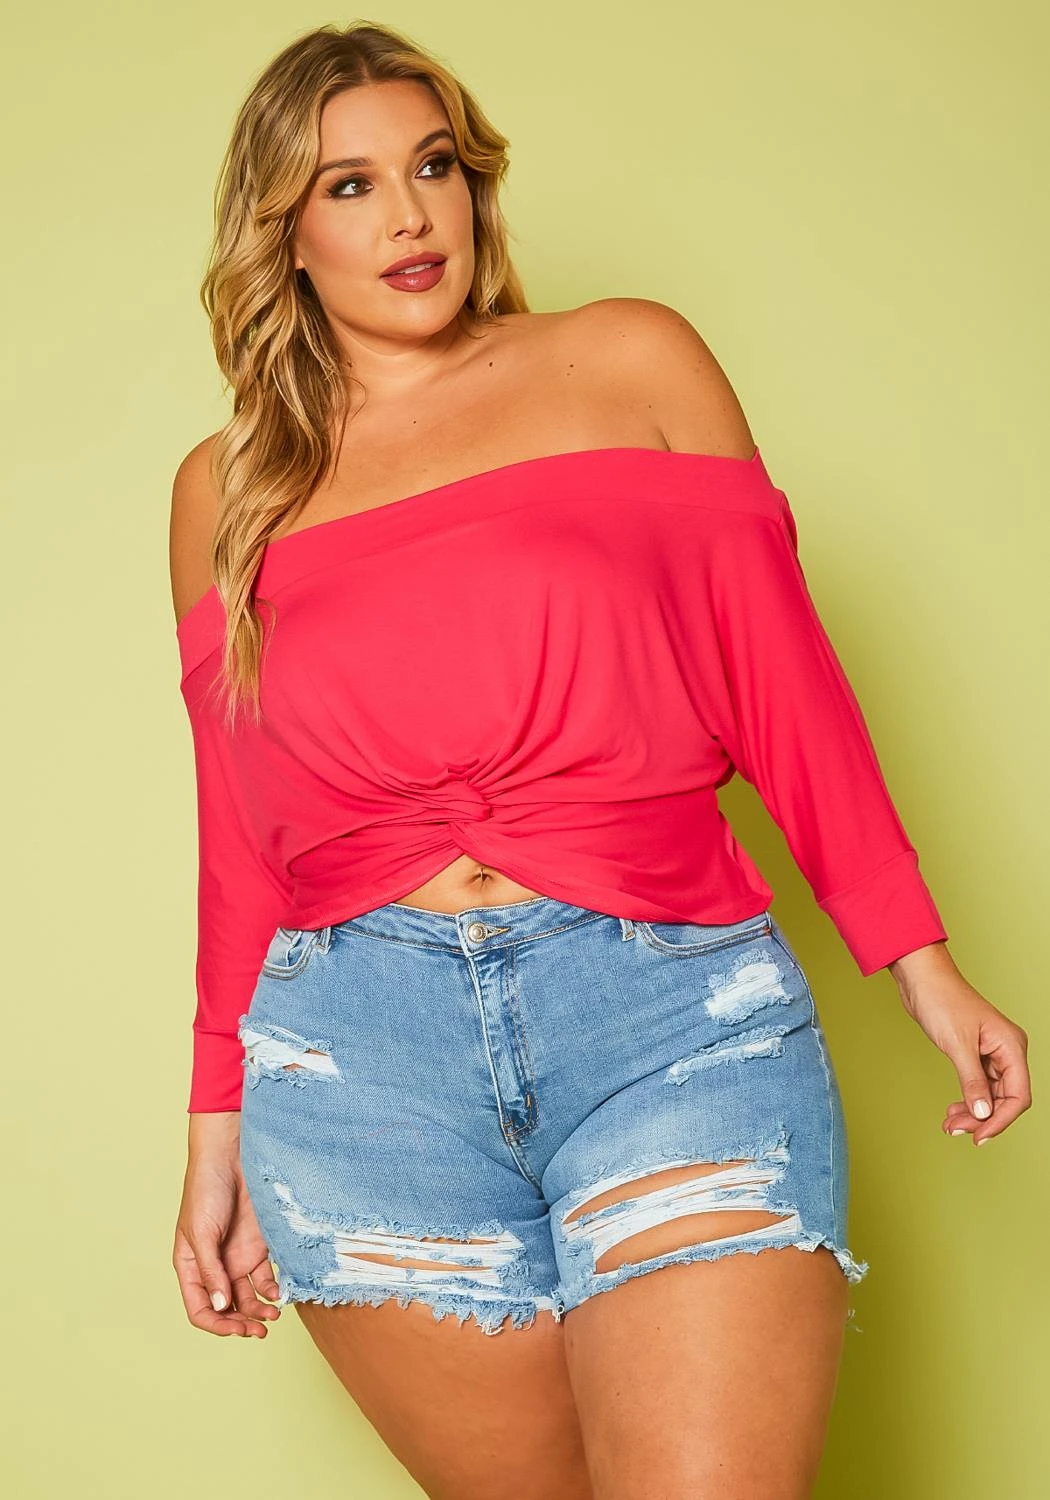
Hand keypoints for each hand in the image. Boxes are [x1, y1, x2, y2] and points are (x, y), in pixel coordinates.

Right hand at [173, 1131, 282, 1336]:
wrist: (231, 1156)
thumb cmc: (206, 1189)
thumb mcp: (202, 1232)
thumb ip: (212, 1270)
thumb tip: (222, 1307)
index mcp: (192, 1266)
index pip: (200, 1308)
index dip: (216, 1324)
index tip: (236, 1329)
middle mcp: (215, 1267)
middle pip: (226, 1308)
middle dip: (240, 1323)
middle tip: (259, 1331)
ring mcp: (237, 1257)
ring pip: (248, 1297)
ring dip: (259, 1310)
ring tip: (274, 1316)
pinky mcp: (258, 1245)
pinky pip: (265, 1277)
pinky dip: (272, 1289)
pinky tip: (280, 1293)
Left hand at [889, 942, 1030, 1144]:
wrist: (921, 979)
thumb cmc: (942, 1000)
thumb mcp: (957, 1044)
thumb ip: (972, 1081)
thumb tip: (984, 1114)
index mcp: (1011, 1047)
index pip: (1018, 1096)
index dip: (1001, 1120)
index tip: (979, 1137)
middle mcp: (1006, 1051)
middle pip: (1005, 1099)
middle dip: (982, 1118)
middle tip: (955, 1129)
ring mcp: (990, 1053)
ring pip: (990, 1095)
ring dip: (973, 1113)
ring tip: (950, 1124)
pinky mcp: (974, 1054)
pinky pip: (978, 1086)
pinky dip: (967, 1100)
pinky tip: (953, 1110)